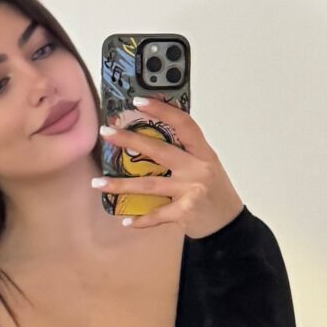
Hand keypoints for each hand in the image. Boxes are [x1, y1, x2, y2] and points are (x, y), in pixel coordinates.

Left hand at [92, 97, 244, 237]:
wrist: (229, 225)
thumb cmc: (214, 191)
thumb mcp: (207, 165)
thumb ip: (186, 152)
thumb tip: (151, 135)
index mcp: (203, 153)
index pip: (184, 124)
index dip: (162, 110)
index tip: (138, 101)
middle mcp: (198, 168)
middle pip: (159, 151)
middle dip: (130, 141)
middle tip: (105, 133)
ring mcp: (191, 191)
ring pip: (149, 185)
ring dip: (120, 185)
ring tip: (97, 182)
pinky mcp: (185, 212)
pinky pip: (157, 214)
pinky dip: (141, 219)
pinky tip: (125, 221)